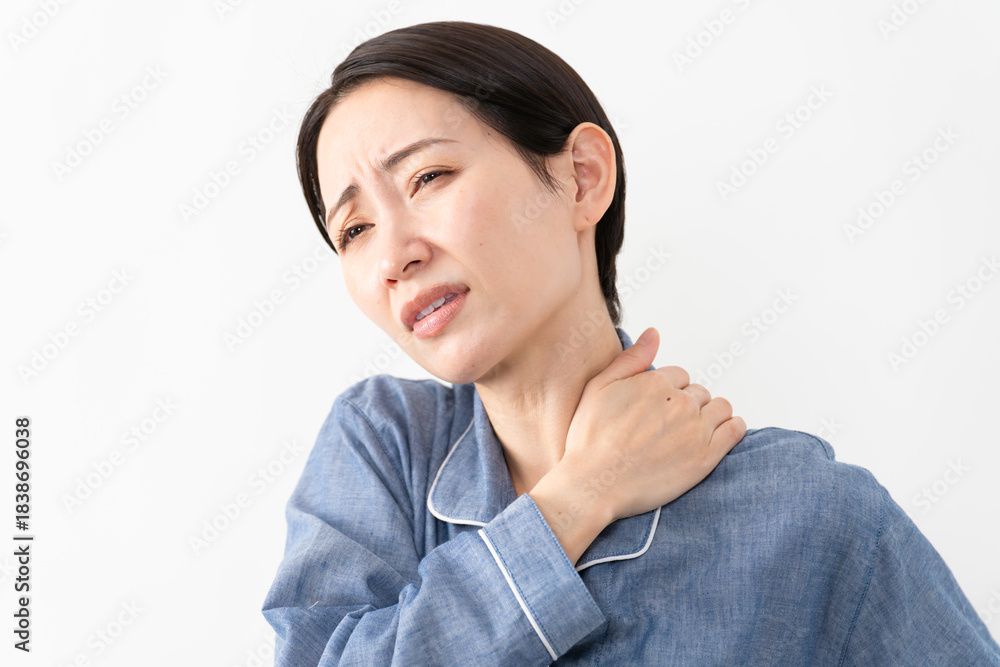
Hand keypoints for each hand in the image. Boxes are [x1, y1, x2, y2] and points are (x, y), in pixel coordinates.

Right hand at [561, 326, 745, 522]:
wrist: (593, 484)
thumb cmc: (589, 438)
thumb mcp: (599, 388)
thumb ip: (631, 358)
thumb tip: (655, 332)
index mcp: (654, 382)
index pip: (679, 376)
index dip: (668, 392)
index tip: (657, 411)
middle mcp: (679, 402)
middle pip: (699, 392)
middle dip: (687, 405)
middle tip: (669, 428)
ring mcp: (696, 429)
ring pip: (720, 407)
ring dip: (711, 415)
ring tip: (692, 433)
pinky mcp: (707, 455)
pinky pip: (736, 429)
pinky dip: (732, 427)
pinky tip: (720, 434)